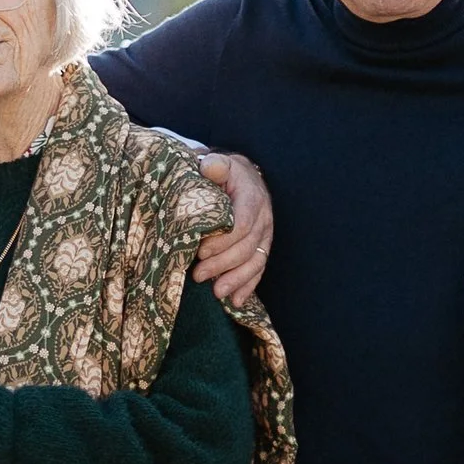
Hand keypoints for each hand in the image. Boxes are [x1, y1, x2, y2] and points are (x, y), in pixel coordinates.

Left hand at [193, 152, 271, 304]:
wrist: (240, 176)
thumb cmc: (222, 172)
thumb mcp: (218, 163)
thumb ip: (214, 166)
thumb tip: (209, 167)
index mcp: (252, 197)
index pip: (243, 224)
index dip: (223, 241)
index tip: (200, 251)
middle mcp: (263, 217)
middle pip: (247, 247)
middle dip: (223, 264)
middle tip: (198, 275)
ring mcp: (265, 234)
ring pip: (256, 261)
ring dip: (236, 279)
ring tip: (216, 292)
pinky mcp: (262, 246)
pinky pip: (259, 269)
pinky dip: (248, 286)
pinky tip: (235, 300)